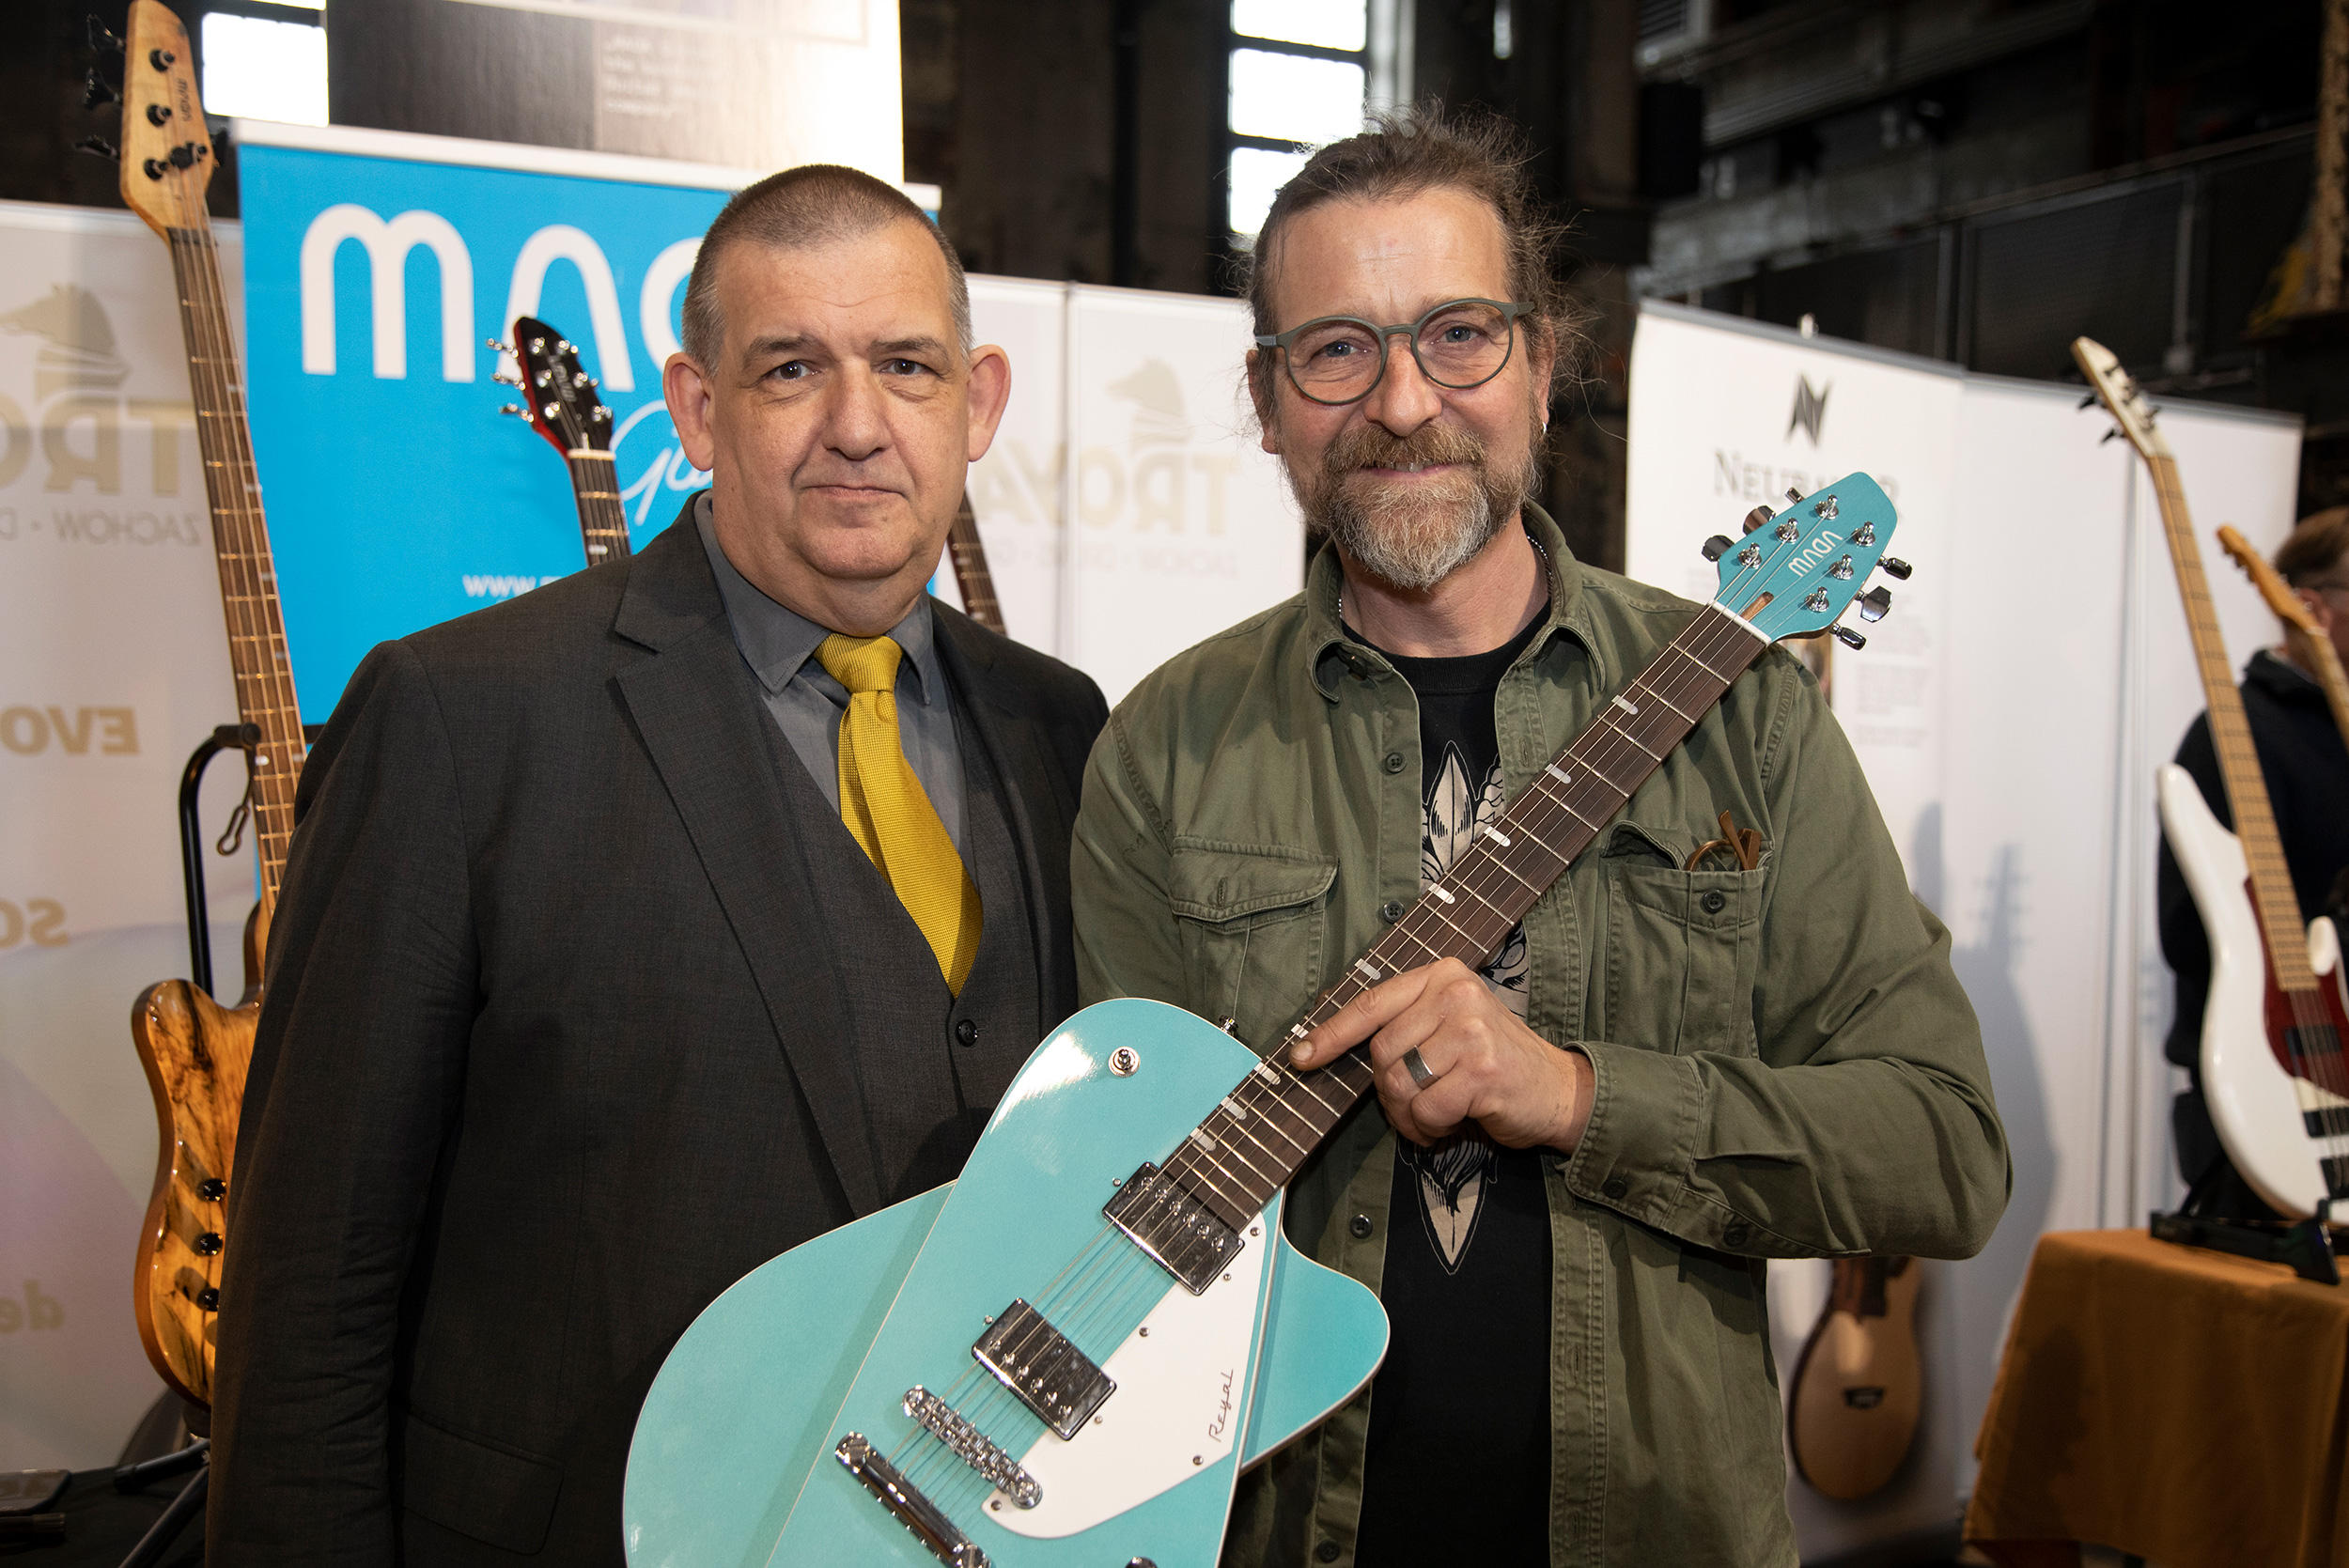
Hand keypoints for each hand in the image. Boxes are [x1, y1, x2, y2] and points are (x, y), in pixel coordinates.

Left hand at [1288, 958, 1593, 1151]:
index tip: (1301, 1058)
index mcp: (1443, 975)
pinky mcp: (1483, 1070)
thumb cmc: (1495, 1062)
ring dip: (1409, 1115)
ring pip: (1399, 1083)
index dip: (1331, 1034)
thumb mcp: (1451, 1025)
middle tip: (1414, 1107)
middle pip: (1381, 1052)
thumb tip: (1329, 1047)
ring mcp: (1471, 1030)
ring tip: (1432, 1119)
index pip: (1372, 1002)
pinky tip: (1450, 1125)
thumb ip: (1405, 1024)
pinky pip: (1426, 1109)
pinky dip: (1430, 1129)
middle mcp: (1456, 994)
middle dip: (1388, 1092)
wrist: (1559, 1090)